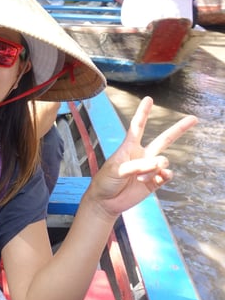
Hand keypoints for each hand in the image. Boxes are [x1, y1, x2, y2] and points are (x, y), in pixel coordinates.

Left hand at [86, 96, 196, 219]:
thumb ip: (136, 165)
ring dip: (155, 168)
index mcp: (129, 147)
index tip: (149, 98)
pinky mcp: (154, 182)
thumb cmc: (105, 181)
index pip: (138, 126)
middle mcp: (142, 155)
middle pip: (163, 139)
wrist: (106, 201)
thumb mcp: (116, 169)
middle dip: (178, 129)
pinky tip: (154, 179)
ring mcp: (149, 168)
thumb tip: (158, 164)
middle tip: (194, 119)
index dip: (143, 112)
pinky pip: (166, 176)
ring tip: (140, 177)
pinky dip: (162, 177)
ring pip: (163, 161)